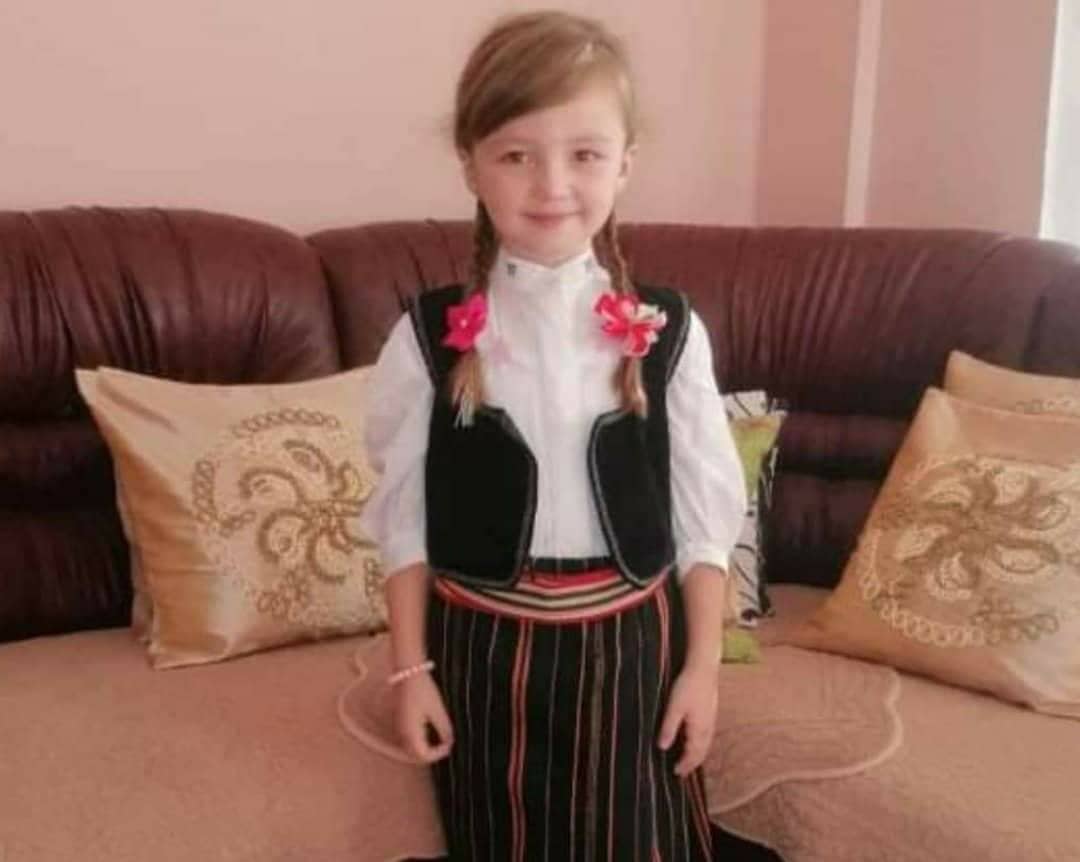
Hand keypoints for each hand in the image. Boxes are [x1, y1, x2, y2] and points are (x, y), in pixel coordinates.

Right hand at [395, 672, 453, 763]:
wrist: (408, 673)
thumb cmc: (423, 690)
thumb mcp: (438, 710)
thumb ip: (445, 729)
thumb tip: (450, 742)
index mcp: (411, 733)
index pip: (424, 756)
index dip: (438, 754)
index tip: (450, 745)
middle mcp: (402, 734)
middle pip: (416, 755)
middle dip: (432, 753)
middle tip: (447, 744)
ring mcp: (399, 728)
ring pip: (412, 748)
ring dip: (426, 748)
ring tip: (441, 738)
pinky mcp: (400, 721)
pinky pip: (409, 738)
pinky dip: (420, 740)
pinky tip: (430, 730)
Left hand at [657, 663, 718, 777]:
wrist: (704, 667)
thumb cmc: (688, 686)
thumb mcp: (674, 707)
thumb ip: (668, 728)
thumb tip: (662, 747)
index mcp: (699, 730)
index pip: (693, 754)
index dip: (685, 765)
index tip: (676, 773)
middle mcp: (707, 728)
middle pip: (702, 752)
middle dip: (692, 763)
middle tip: (682, 771)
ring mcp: (711, 719)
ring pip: (706, 744)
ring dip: (697, 754)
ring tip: (689, 759)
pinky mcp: (710, 711)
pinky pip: (707, 735)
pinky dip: (701, 743)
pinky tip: (695, 739)